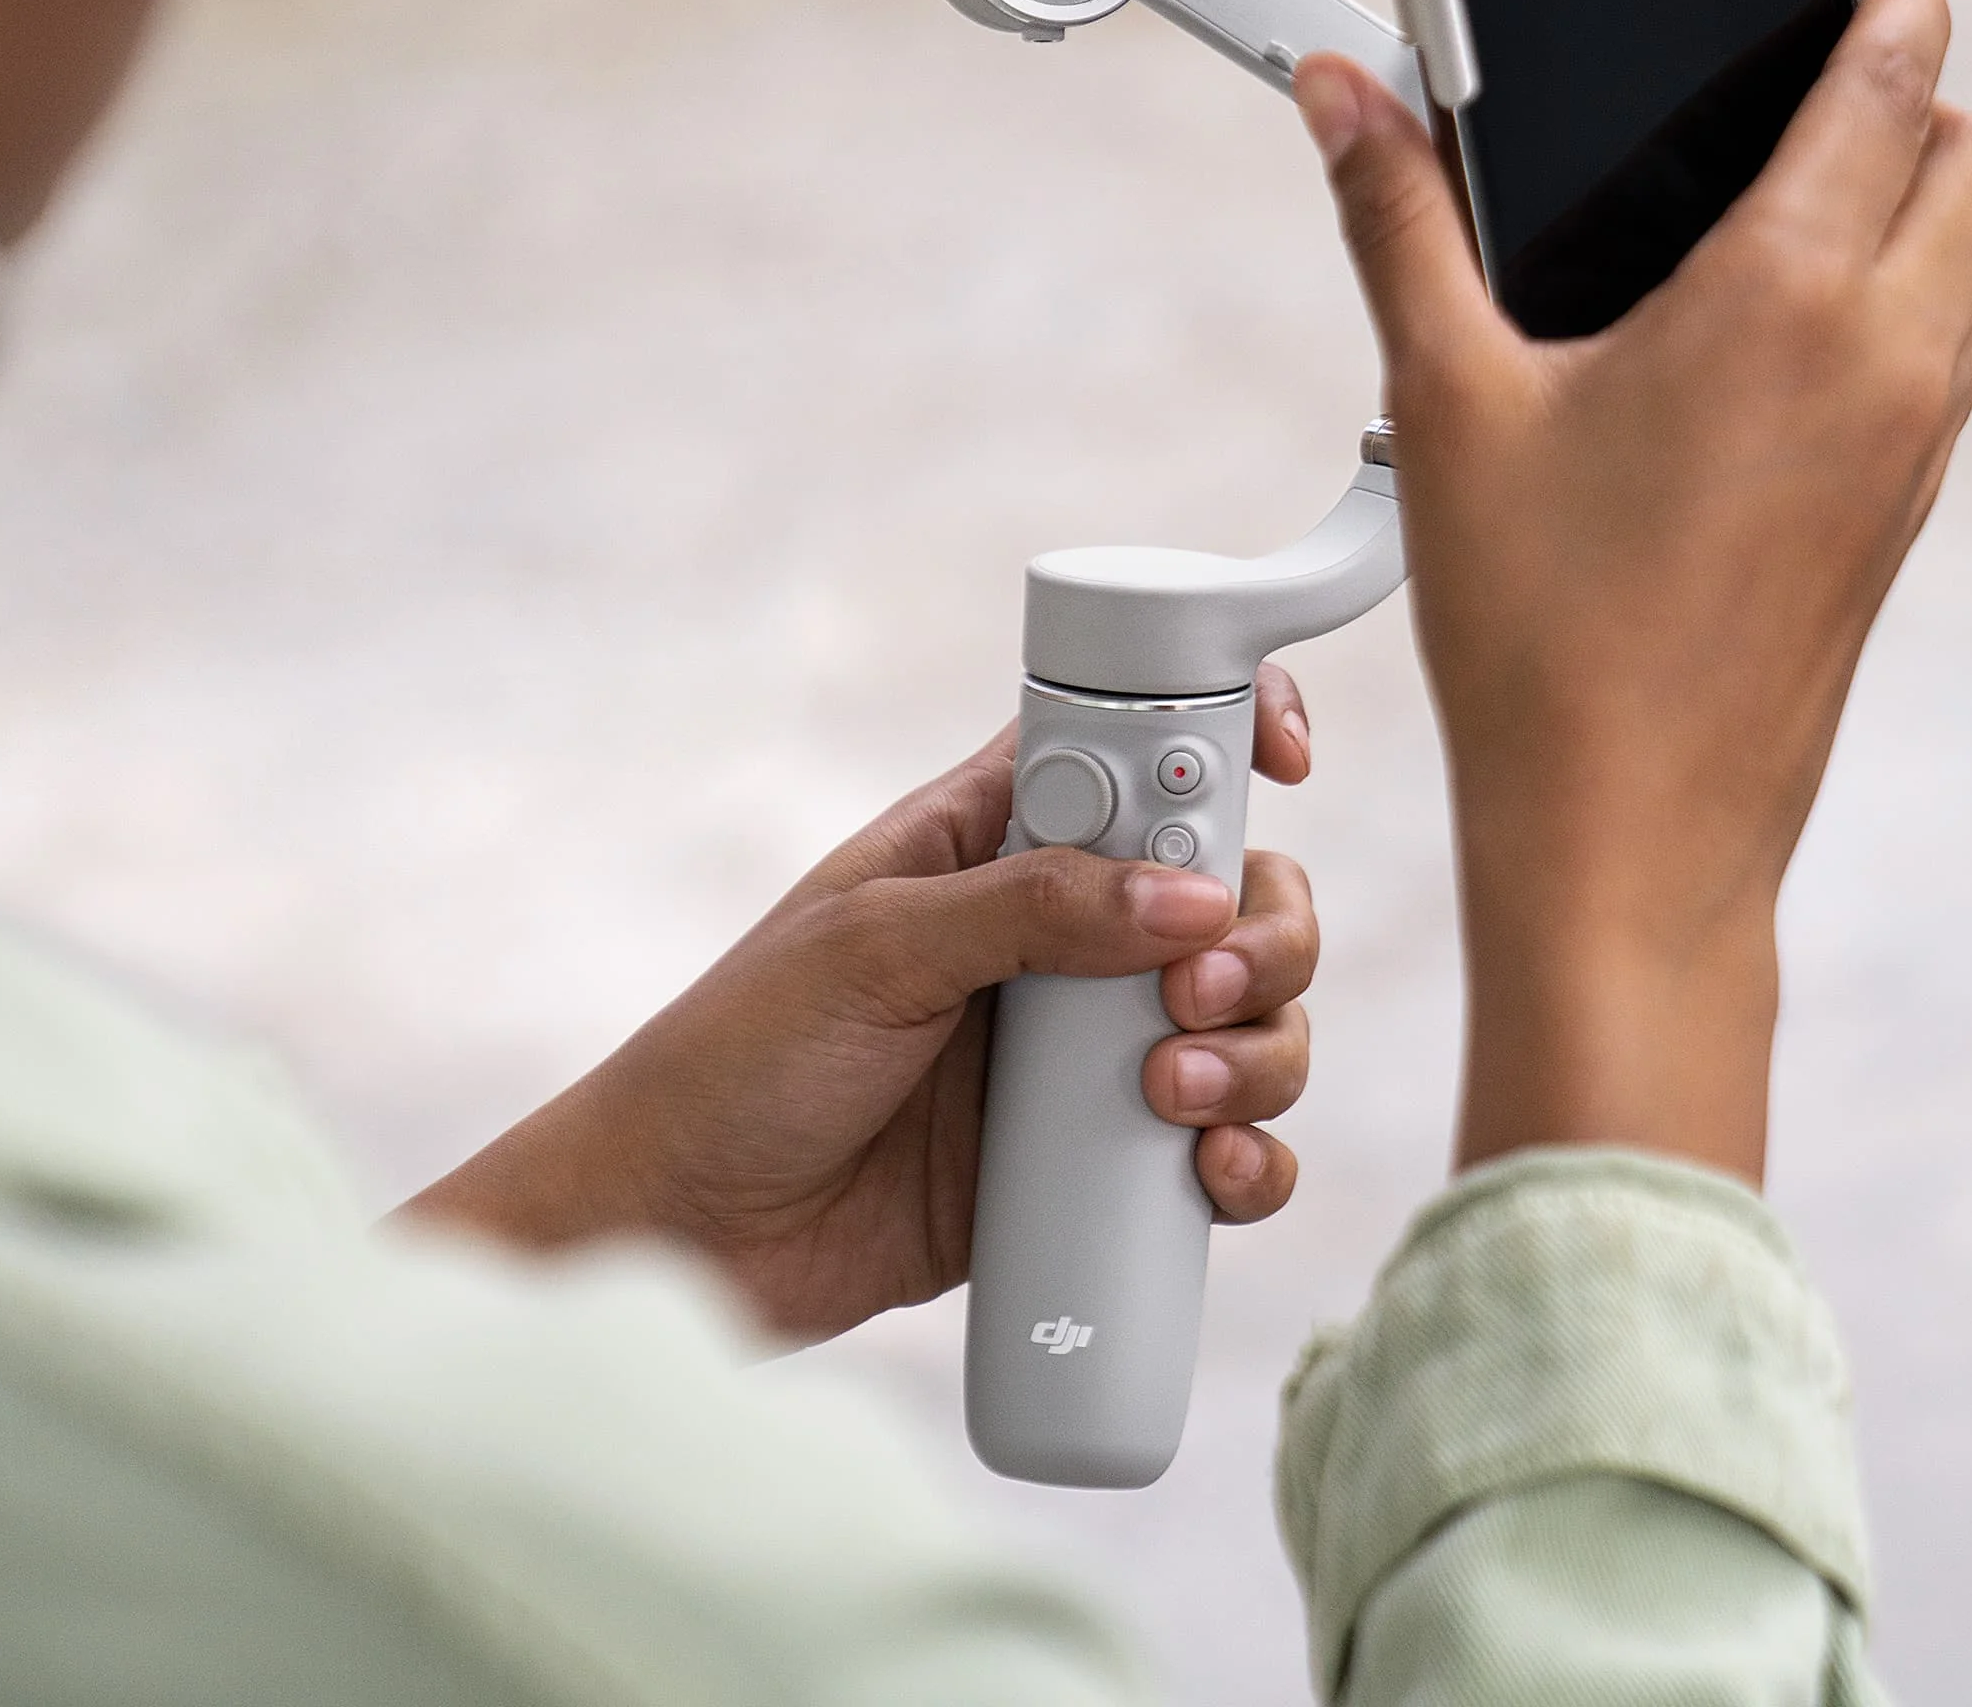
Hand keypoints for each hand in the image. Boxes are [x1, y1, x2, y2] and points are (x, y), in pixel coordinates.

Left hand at [400, 673, 1324, 1344]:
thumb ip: (1030, 910)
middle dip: (1260, 935)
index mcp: (997, 841)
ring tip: (1173, 1096)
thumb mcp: (870, 951)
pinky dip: (1252, 1160)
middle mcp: (1061, 937)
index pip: (1142, 751)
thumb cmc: (738, 1061)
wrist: (683, 1237)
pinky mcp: (1094, 1167)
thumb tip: (1192, 899)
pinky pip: (1224, 1150)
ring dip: (1260, 1052)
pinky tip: (1214, 1175)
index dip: (1230, 733)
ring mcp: (1085, 1054)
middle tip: (1200, 991)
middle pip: (1235, 894)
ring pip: (1251, 1023)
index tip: (1288, 756)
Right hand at [1294, 0, 1971, 1183]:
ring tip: (1808, 187)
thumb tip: (1343, 91)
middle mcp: (1889, 356)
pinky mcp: (1909, 511)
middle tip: (1815, 72)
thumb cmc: (1540, 639)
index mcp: (1792, 297)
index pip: (1904, 71)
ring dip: (1941, 190)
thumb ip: (1394, 220)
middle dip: (1922, 86)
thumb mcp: (1443, 403)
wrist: (1632, 842)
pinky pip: (1966, 349)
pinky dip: (1926, 292)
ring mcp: (1918, 442)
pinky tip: (1793, 327)